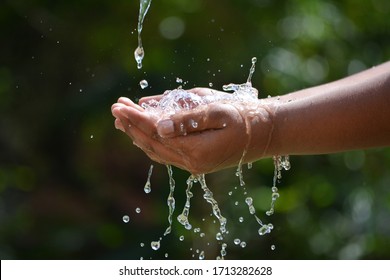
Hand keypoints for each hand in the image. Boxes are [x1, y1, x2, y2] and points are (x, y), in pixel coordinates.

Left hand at [111, 88, 274, 173]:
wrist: (264, 134)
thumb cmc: (244, 118)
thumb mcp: (217, 112)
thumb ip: (186, 119)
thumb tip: (157, 125)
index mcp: (195, 150)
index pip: (155, 133)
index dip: (135, 119)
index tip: (119, 106)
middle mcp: (191, 162)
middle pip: (152, 143)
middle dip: (131, 126)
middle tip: (115, 109)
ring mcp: (193, 165)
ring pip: (157, 151)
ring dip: (138, 135)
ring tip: (123, 120)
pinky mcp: (196, 163)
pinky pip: (167, 154)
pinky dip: (152, 143)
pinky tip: (145, 133)